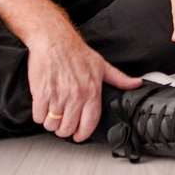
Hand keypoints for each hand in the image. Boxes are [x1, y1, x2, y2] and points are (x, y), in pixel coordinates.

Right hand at [28, 26, 139, 141]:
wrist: (54, 39)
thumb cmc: (76, 51)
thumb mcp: (101, 65)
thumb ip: (119, 78)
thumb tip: (136, 83)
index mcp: (92, 91)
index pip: (89, 124)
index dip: (82, 134)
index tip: (78, 135)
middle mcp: (76, 96)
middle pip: (67, 129)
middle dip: (64, 129)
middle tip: (62, 121)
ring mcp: (58, 95)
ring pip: (52, 125)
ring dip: (50, 122)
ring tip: (53, 111)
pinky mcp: (41, 93)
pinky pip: (38, 117)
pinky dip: (39, 115)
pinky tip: (43, 106)